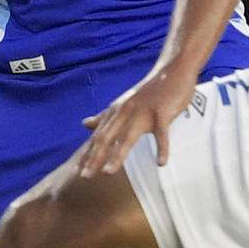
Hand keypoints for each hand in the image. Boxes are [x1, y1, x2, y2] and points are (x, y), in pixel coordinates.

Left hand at [78, 65, 197, 176]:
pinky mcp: (162, 112)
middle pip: (107, 138)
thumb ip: (104, 116)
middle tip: (85, 177)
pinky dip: (162, 148)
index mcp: (116, 111)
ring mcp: (144, 112)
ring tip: (108, 172)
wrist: (172, 70)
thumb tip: (84, 124)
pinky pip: (162, 134)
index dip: (87, 154)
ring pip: (128, 137)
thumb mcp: (123, 103)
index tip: (75, 172)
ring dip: (117, 155)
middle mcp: (126, 112)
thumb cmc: (149, 91)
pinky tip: (161, 163)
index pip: (98, 136)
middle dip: (95, 158)